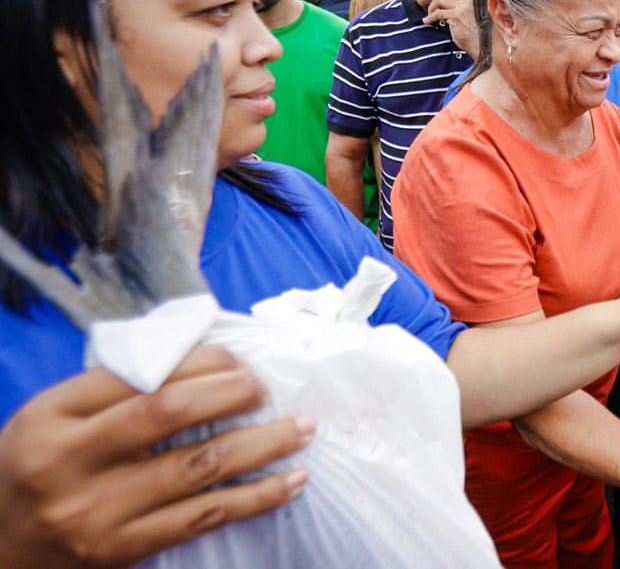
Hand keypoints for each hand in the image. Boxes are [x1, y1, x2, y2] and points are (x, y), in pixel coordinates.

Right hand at [0, 346, 312, 567]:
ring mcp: (99, 510)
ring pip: (199, 467)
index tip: (240, 360)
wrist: (1, 546)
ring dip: (263, 444)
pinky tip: (292, 480)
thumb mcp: (57, 416)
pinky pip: (206, 517)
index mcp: (54, 416)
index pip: (140, 376)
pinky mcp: (125, 548)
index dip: (201, 362)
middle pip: (169, 414)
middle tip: (268, 387)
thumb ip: (117, 389)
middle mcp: (71, 462)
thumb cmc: (42, 465)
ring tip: (302, 426)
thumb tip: (207, 358)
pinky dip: (257, 497)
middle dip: (232, 394)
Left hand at [423, 0, 476, 57]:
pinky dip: (430, 17)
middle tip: (432, 5)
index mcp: (470, 1)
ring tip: (430, 16)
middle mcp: (466, 2)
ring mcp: (461, 8)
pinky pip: (437, 13)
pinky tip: (428, 22)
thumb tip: (443, 10)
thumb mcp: (467, 18)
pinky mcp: (455, 16)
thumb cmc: (472, 34)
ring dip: (430, 8)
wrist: (478, 45)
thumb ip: (459, 10)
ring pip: (438, 0)